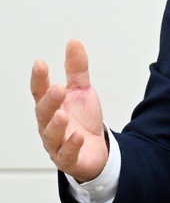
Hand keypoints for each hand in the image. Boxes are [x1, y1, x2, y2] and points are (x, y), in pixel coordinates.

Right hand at [30, 40, 107, 182]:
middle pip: (43, 113)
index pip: (40, 91)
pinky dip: (71, 146)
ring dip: (56, 125)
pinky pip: (67, 154)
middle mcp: (49, 125)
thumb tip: (73, 42)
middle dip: (49, 101)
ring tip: (62, 113)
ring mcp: (57, 143)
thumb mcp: (82, 91)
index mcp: (51, 106)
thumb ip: (77, 69)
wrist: (97, 149)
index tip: (40, 64)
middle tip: (57, 89)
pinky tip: (78, 137)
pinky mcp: (69, 159)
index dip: (39, 78)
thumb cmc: (83, 120)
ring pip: (51, 135)